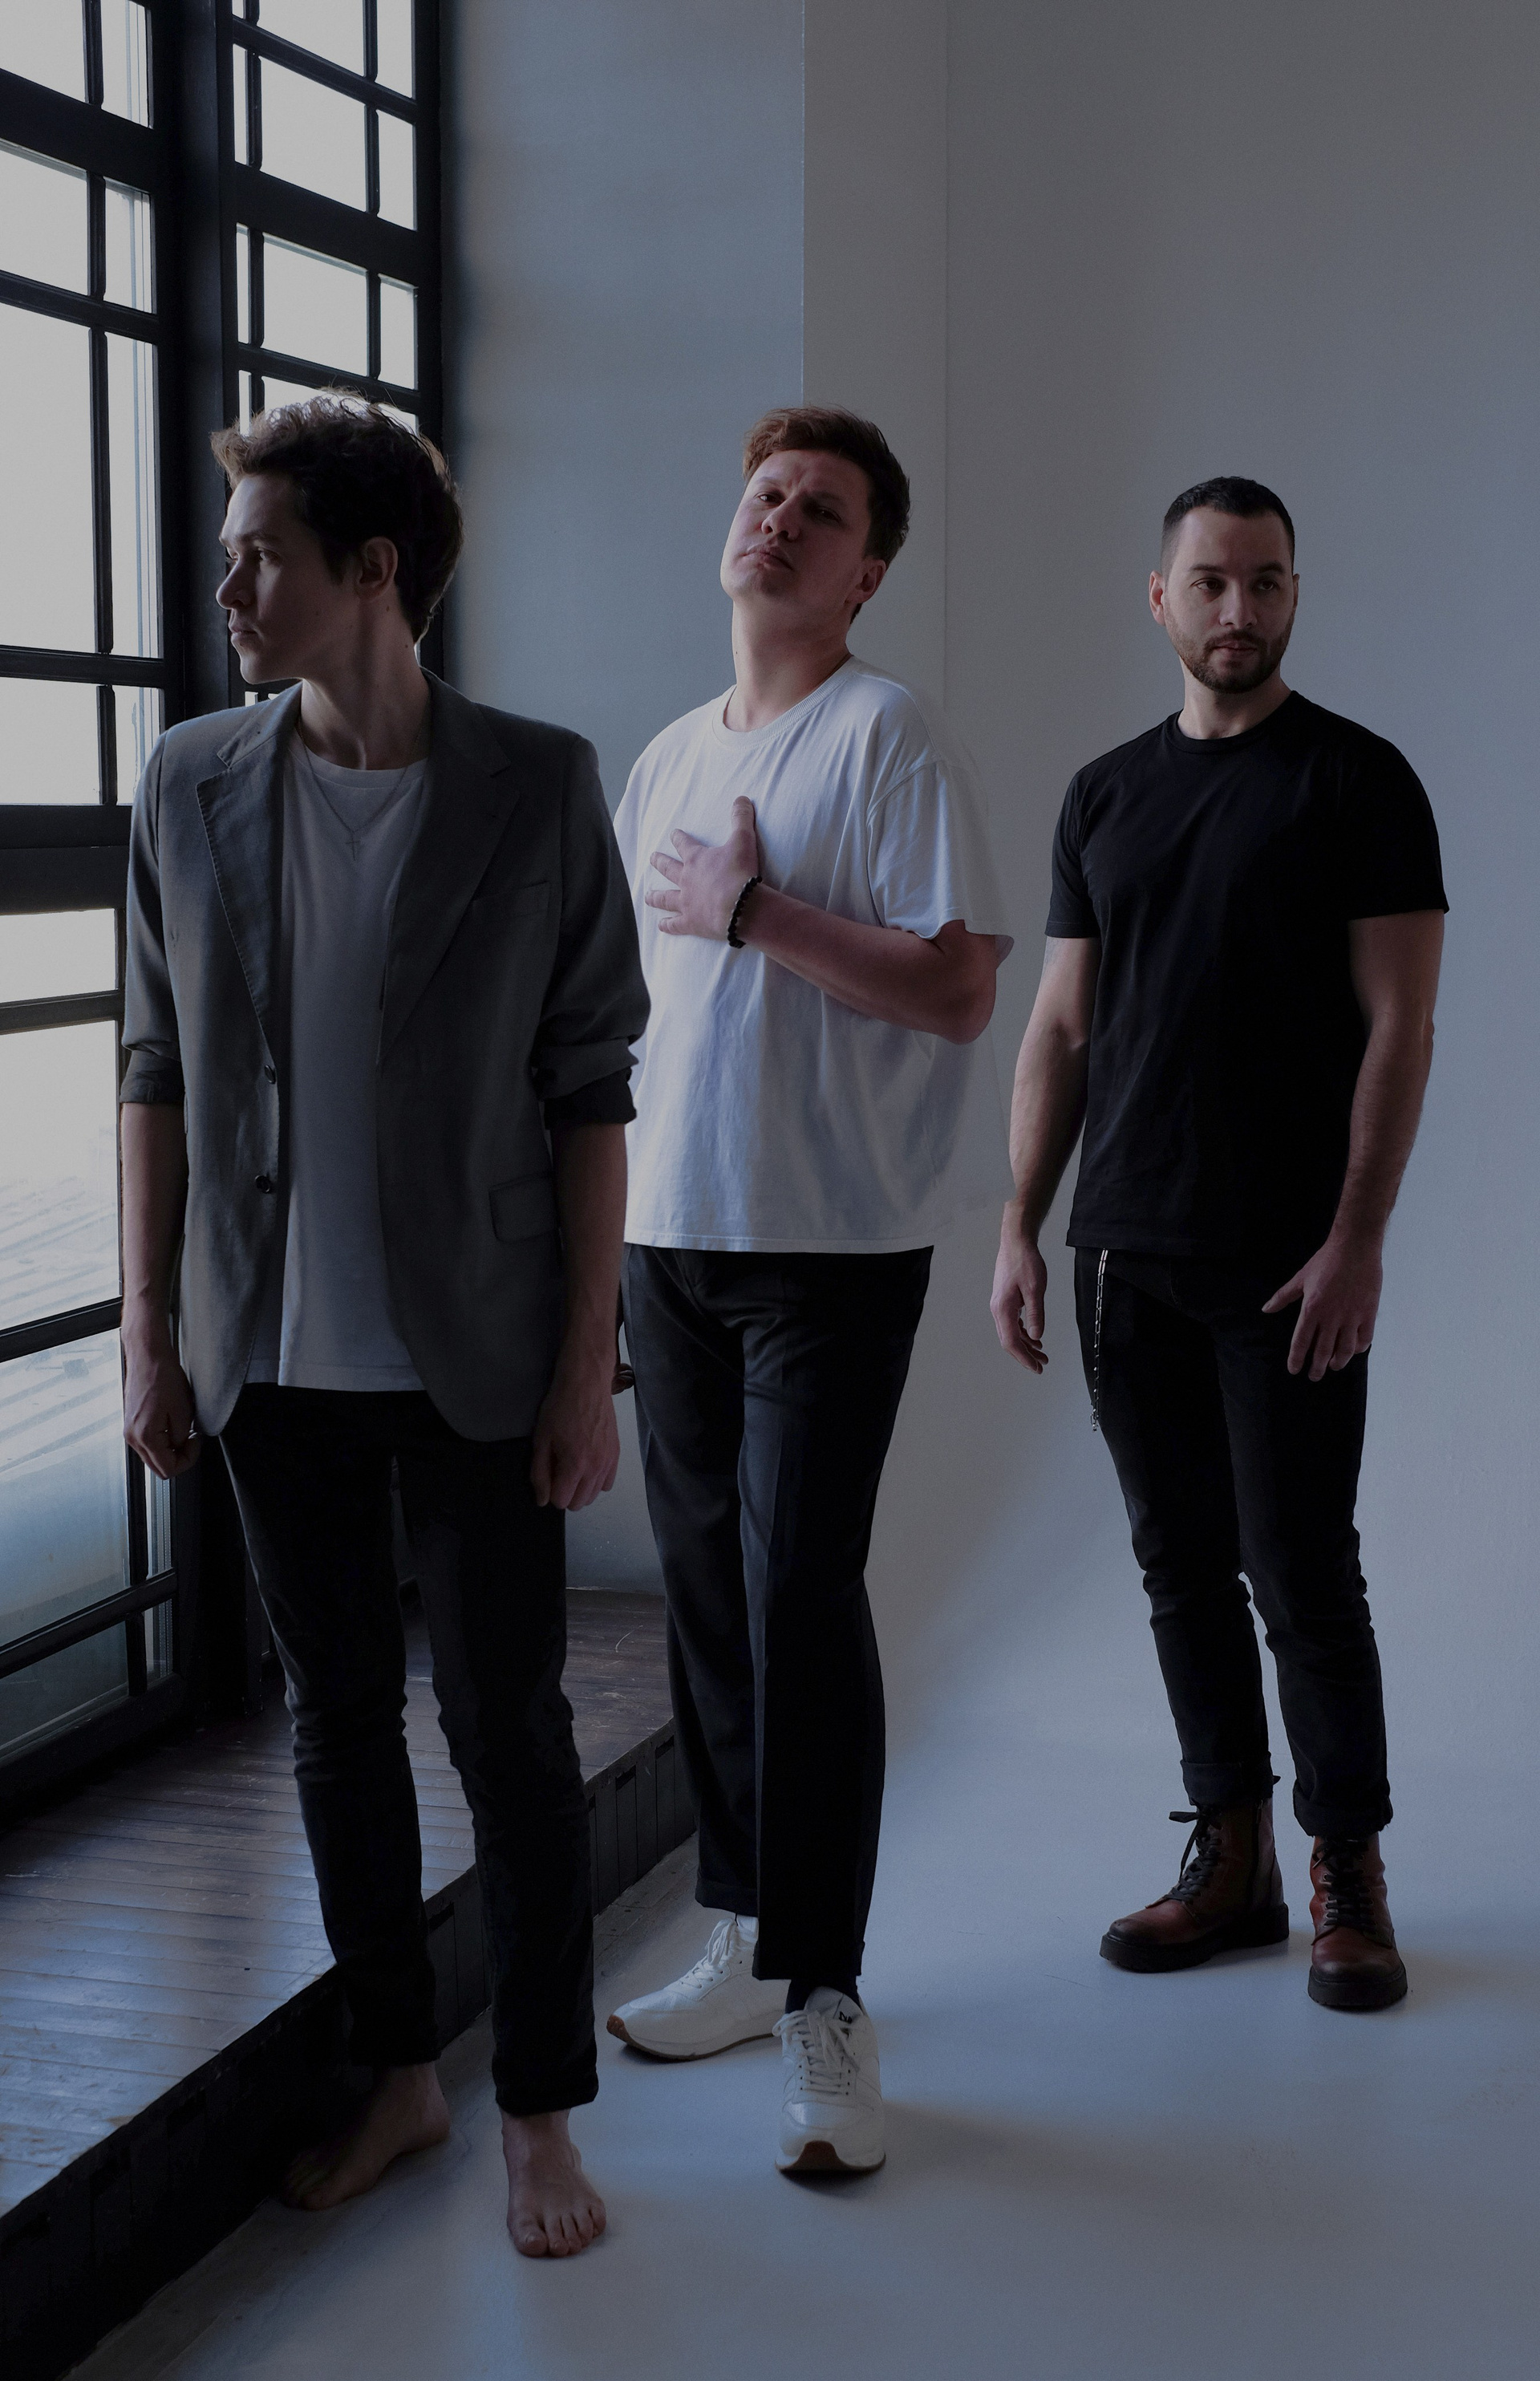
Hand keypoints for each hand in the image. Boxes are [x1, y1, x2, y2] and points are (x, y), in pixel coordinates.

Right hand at [123, 1319, 200, 1478]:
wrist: (147, 1356)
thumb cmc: (162, 1376)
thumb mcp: (183, 1410)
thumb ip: (181, 1437)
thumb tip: (179, 1446)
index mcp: (145, 1436)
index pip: (167, 1469)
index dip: (187, 1460)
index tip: (195, 1443)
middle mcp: (132, 1437)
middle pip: (157, 1466)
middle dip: (178, 1457)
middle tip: (191, 1440)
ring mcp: (129, 1430)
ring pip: (153, 1455)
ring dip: (170, 1448)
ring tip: (182, 1429)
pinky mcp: (131, 1423)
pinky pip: (148, 1442)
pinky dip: (162, 1439)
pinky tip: (171, 1423)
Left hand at [531, 1354, 620, 1510]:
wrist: (587, 1384)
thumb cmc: (560, 1408)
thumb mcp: (541, 1439)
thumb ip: (540, 1473)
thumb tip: (542, 1500)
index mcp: (575, 1464)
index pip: (562, 1501)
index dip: (550, 1491)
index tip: (547, 1474)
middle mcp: (596, 1468)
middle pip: (579, 1503)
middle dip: (565, 1494)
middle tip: (557, 1471)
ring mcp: (609, 1462)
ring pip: (594, 1495)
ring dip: (580, 1489)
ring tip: (572, 1467)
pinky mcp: (617, 1454)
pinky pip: (608, 1483)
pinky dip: (596, 1482)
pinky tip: (587, 1466)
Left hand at [647, 795, 761, 939]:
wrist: (740, 905)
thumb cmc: (741, 872)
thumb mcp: (744, 840)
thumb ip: (741, 819)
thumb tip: (742, 798)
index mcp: (697, 859)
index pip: (684, 844)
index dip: (678, 838)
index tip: (673, 834)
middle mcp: (687, 880)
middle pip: (668, 869)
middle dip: (660, 862)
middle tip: (652, 858)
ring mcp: (687, 902)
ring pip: (666, 898)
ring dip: (656, 897)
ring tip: (647, 896)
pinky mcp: (691, 922)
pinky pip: (675, 924)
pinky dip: (668, 925)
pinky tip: (661, 926)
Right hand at [991, 1208, 1049, 1373]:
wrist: (1016, 1243)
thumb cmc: (1025, 1262)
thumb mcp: (1035, 1289)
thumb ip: (1036, 1314)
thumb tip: (1037, 1336)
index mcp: (1003, 1309)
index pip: (1011, 1342)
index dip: (1024, 1358)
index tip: (1036, 1368)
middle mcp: (998, 1310)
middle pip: (1009, 1341)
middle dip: (1025, 1355)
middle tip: (1042, 1365)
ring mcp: (1000, 1305)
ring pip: (1011, 1332)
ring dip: (1026, 1345)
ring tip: (1042, 1354)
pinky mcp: (1005, 1300)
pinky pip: (1012, 1323)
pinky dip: (1023, 1332)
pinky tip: (1034, 1336)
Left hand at [1262, 1234, 1382, 1379]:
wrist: (1355, 1247)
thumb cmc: (1326, 1261)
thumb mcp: (1300, 1278)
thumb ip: (1283, 1297)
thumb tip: (1266, 1309)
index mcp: (1311, 1309)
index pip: (1301, 1341)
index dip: (1296, 1358)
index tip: (1294, 1370)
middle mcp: (1331, 1317)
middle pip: (1322, 1351)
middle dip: (1317, 1367)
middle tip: (1314, 1376)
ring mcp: (1351, 1316)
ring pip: (1345, 1349)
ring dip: (1338, 1362)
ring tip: (1333, 1367)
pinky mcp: (1368, 1313)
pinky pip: (1364, 1339)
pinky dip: (1359, 1348)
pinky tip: (1354, 1351)